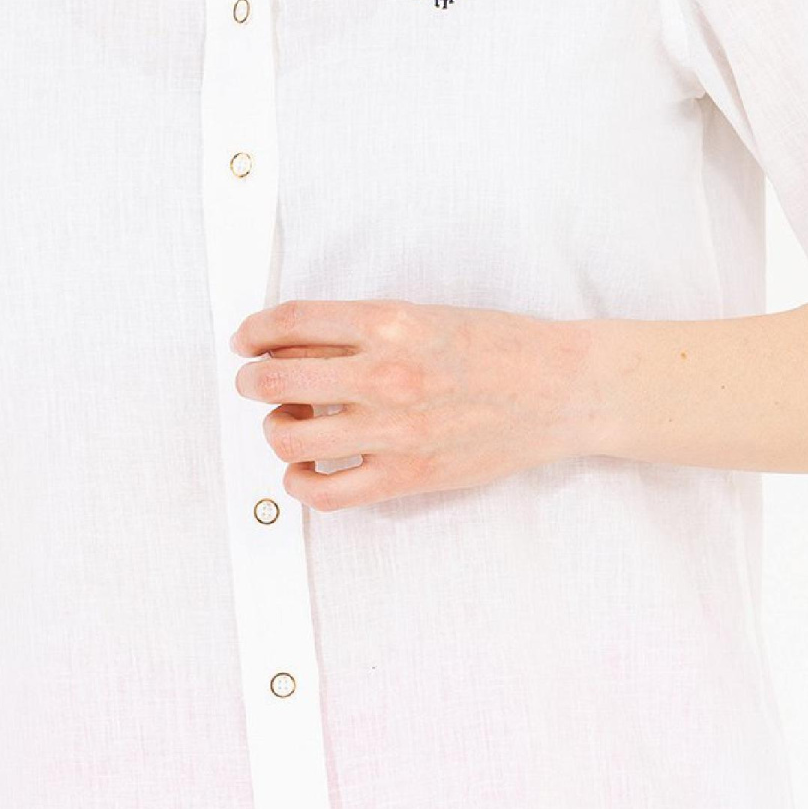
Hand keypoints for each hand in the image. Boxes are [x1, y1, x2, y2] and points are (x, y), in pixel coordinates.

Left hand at [229, 298, 596, 507]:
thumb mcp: (427, 315)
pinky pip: (326, 492)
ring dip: (275, 430)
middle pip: (275, 380)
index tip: (246, 340)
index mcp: (390, 321)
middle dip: (251, 381)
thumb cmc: (500, 348)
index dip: (254, 331)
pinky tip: (307, 471)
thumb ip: (364, 330)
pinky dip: (301, 484)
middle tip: (254, 383)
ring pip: (288, 438)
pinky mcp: (408, 476)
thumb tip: (295, 345)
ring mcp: (395, 429)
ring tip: (290, 425)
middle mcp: (386, 373)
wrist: (562, 389)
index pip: (291, 322)